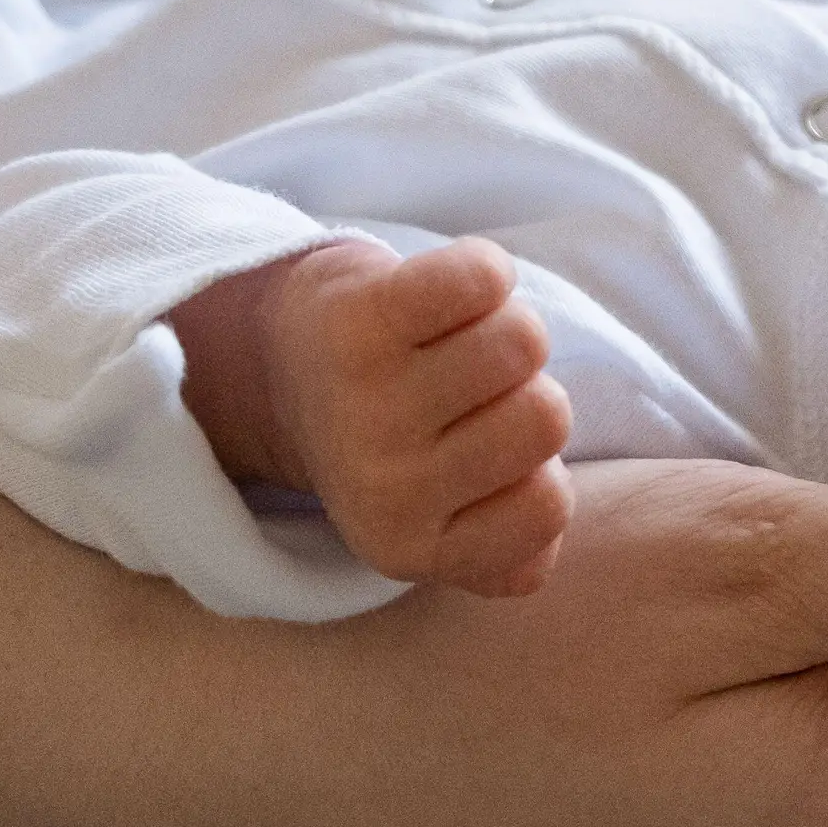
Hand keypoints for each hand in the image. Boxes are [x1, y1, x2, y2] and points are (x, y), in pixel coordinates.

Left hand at [185, 235, 574, 596]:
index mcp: (407, 549)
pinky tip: (445, 295)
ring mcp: (367, 399)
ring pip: (524, 343)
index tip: (480, 452)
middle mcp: (383, 486)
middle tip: (468, 388)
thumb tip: (539, 549)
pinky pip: (484, 279)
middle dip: (524, 392)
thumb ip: (508, 554)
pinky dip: (484, 272)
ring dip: (502, 327)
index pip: (549, 508)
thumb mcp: (441, 524)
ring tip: (452, 341)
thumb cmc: (391, 440)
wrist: (278, 363)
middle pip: (548, 418)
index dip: (532, 468)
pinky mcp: (360, 316)